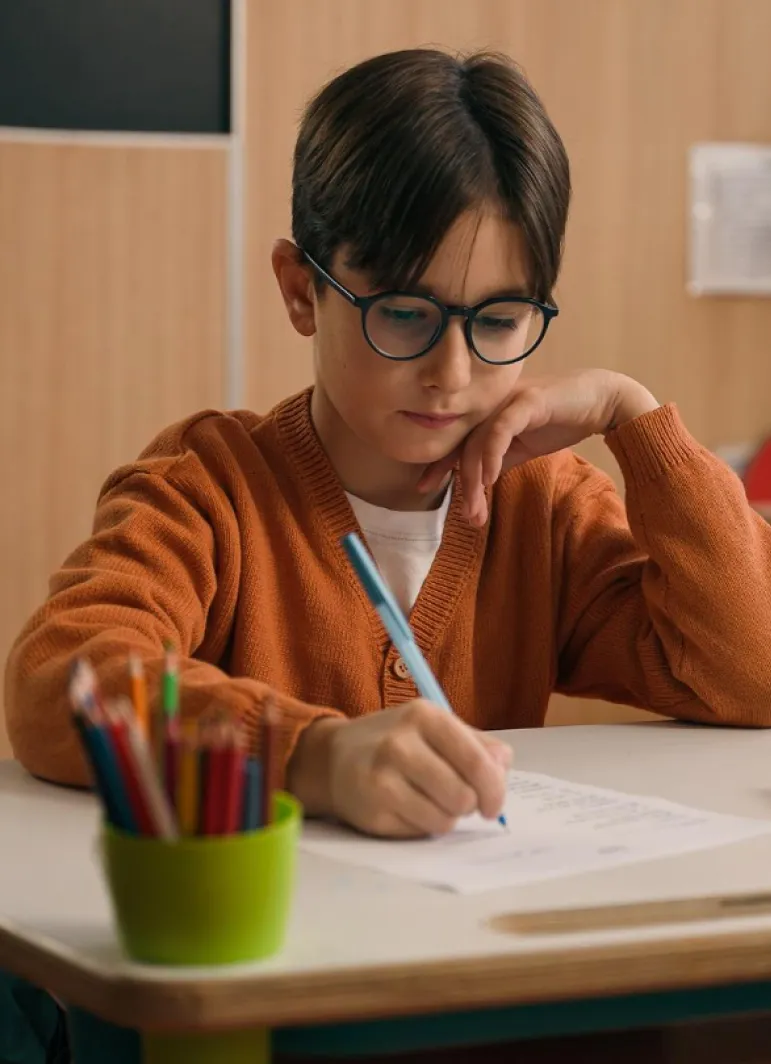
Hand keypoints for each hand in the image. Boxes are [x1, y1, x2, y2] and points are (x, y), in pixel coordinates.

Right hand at [287, 701, 512, 837]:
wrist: (334, 758)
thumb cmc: (396, 742)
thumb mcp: (435, 728)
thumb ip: (476, 743)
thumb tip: (503, 766)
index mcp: (424, 716)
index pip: (477, 762)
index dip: (495, 789)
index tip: (494, 804)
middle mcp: (400, 744)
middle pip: (463, 796)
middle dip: (469, 806)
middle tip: (460, 802)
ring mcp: (382, 779)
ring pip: (444, 820)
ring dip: (446, 818)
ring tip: (431, 802)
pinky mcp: (371, 812)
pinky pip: (420, 833)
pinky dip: (422, 826)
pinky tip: (407, 808)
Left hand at [419, 370, 658, 525]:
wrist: (602, 400)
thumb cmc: (563, 420)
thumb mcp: (524, 446)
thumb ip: (500, 459)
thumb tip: (478, 482)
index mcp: (489, 414)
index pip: (456, 440)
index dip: (439, 464)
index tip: (425, 487)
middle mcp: (492, 405)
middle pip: (464, 445)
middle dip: (461, 483)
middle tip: (466, 514)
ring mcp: (508, 400)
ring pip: (479, 442)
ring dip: (475, 478)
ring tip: (477, 508)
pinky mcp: (527, 401)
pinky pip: (500, 429)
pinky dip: (491, 454)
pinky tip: (489, 478)